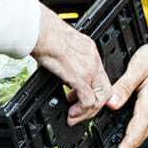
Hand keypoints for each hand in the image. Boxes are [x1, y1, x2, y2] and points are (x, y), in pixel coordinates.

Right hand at [29, 6, 120, 125]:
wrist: (42, 32)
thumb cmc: (45, 34)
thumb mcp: (61, 46)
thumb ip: (64, 59)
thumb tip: (56, 68)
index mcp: (89, 51)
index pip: (99, 76)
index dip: (93, 91)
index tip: (79, 97)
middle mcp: (93, 60)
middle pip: (105, 90)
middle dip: (94, 105)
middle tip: (79, 111)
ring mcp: (89, 69)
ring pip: (100, 98)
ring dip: (87, 111)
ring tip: (73, 115)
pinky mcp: (80, 77)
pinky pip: (88, 101)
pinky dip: (81, 111)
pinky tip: (71, 113)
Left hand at [107, 32, 147, 147]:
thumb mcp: (138, 67)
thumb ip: (123, 87)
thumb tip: (110, 104)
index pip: (133, 139)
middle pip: (134, 139)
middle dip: (117, 139)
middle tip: (98, 131)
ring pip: (140, 134)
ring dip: (127, 131)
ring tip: (114, 117)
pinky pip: (147, 128)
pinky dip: (136, 124)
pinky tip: (131, 112)